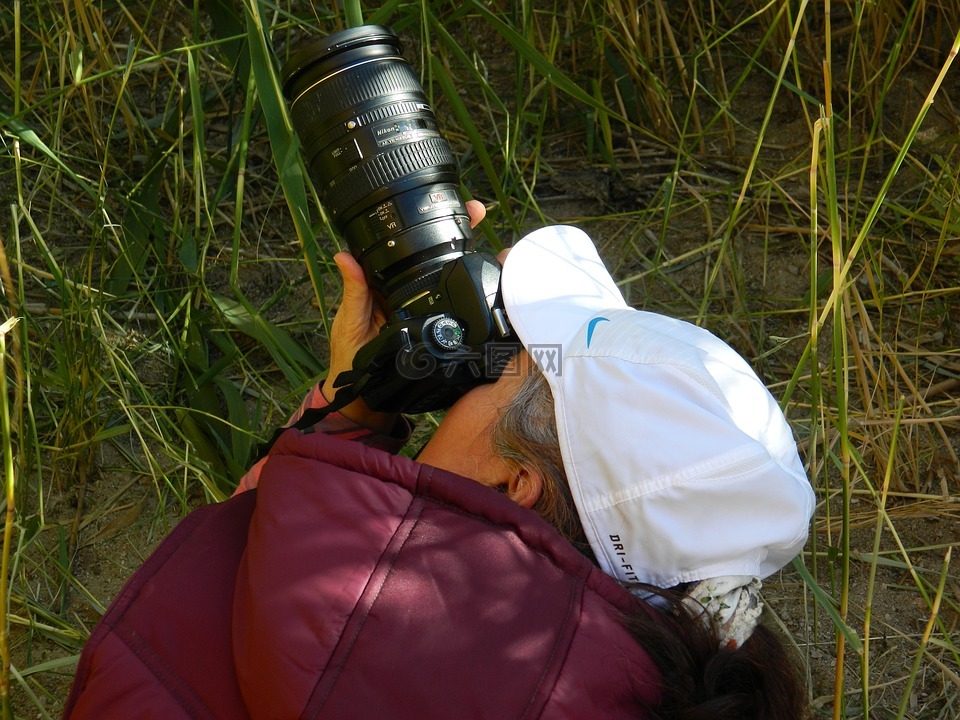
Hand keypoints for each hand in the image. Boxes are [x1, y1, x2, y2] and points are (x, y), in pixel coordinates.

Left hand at [322, 200, 486, 429]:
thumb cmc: (351, 355)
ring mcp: (422, 307)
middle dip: (457, 232)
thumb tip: (343, 256)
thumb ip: (354, 290)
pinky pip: (451, 304)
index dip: (421, 226)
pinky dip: (467, 292)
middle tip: (476, 211)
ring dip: (466, 257)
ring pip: (445, 277)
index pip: (403, 248)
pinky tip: (482, 278)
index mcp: (383, 283)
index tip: (438, 205)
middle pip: (432, 256)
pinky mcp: (434, 325)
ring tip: (484, 237)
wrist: (366, 393)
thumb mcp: (350, 320)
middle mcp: (406, 291)